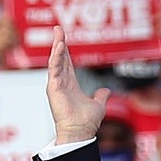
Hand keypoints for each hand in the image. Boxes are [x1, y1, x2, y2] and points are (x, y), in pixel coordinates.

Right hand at [45, 26, 111, 144]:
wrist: (80, 133)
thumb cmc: (86, 122)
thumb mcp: (98, 105)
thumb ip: (101, 96)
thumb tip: (106, 90)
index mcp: (70, 84)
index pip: (66, 63)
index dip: (65, 50)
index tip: (63, 37)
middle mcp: (61, 83)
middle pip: (60, 58)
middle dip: (59, 42)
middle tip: (58, 28)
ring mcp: (56, 85)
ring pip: (56, 61)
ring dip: (57, 46)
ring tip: (58, 33)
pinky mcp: (53, 88)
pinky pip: (54, 69)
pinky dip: (56, 57)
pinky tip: (59, 47)